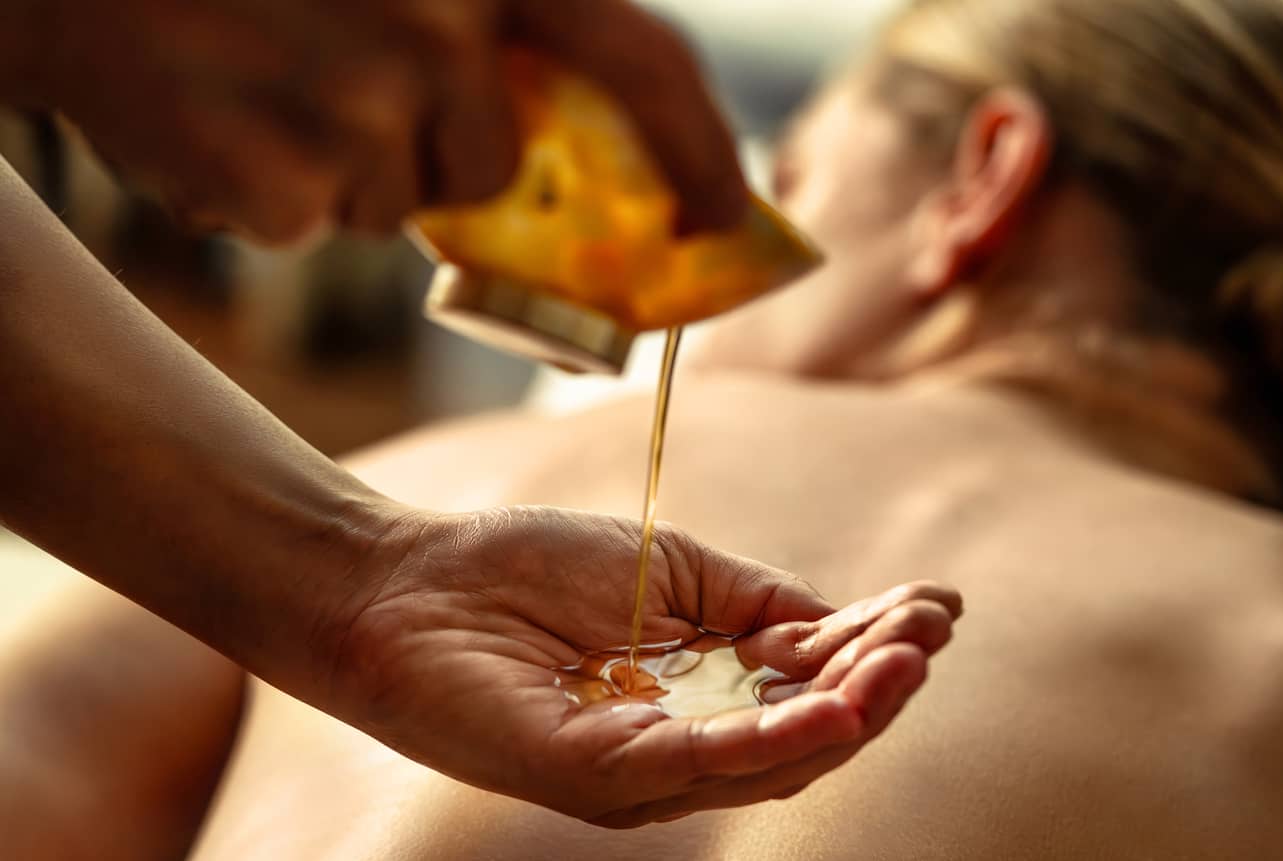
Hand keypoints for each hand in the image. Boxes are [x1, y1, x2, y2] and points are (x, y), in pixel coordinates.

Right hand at [16, 0, 746, 240]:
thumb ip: (481, 23)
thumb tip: (546, 148)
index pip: (645, 63)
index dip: (699, 150)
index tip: (722, 215)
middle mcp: (440, 28)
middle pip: (490, 167)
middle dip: (434, 152)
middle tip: (337, 77)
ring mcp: (356, 111)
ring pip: (393, 203)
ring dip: (336, 160)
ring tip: (253, 70)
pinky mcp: (275, 186)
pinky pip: (306, 222)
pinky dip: (261, 187)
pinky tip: (206, 105)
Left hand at [326, 506, 960, 826]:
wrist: (408, 581)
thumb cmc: (525, 570)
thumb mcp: (670, 569)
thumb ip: (754, 599)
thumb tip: (847, 617)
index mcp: (700, 692)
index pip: (808, 684)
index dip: (877, 647)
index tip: (941, 604)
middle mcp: (681, 743)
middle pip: (806, 733)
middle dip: (878, 684)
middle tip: (934, 633)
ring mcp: (640, 769)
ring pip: (770, 762)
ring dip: (849, 714)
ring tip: (909, 663)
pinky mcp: (595, 775)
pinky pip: (700, 764)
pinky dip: (775, 740)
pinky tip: (837, 705)